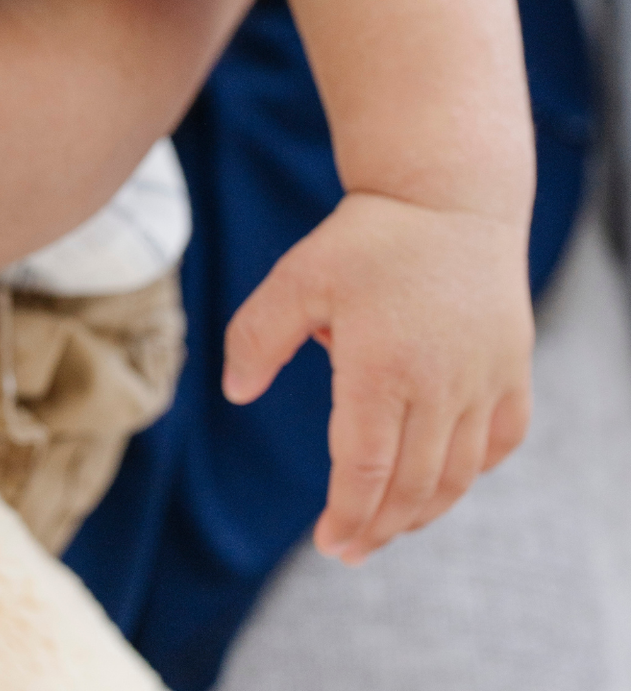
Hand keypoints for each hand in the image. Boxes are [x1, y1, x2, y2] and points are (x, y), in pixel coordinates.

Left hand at [223, 191, 533, 562]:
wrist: (448, 199)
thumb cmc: (365, 239)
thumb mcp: (296, 277)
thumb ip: (258, 335)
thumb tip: (235, 392)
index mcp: (383, 366)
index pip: (366, 467)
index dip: (348, 513)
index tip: (328, 543)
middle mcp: (442, 385)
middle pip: (414, 486)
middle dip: (378, 526)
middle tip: (348, 548)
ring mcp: (485, 382)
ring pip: (459, 476)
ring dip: (422, 511)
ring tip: (385, 526)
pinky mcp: (512, 373)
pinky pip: (498, 445)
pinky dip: (469, 474)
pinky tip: (439, 482)